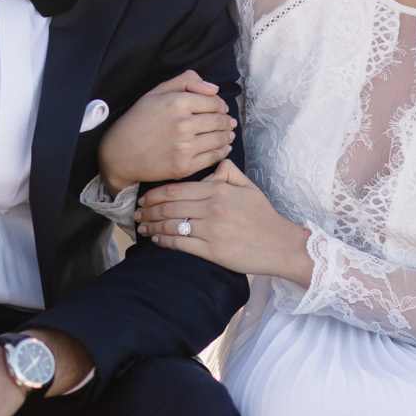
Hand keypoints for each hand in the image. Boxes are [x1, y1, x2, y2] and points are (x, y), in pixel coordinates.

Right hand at [99, 70, 234, 190]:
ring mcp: (184, 147)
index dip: (221, 105)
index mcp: (177, 102)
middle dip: (226, 121)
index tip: (221, 109)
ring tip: (228, 134)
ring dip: (227, 136)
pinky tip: (223, 148)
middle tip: (228, 122)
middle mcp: (182, 124)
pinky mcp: (184, 167)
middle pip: (220, 120)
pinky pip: (214, 157)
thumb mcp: (156, 92)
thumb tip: (214, 88)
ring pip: (220, 139)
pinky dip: (222, 151)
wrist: (119, 154)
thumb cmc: (138, 120)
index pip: (215, 102)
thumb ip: (186, 81)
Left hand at [136, 159, 313, 283]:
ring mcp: (211, 229)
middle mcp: (212, 207)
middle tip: (136, 213)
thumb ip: (229, 172)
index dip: (156, 194)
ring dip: (152, 226)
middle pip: (169, 206)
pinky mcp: (212, 250)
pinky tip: (157, 240)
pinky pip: (180, 244)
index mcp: (219, 189)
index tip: (144, 198)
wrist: (279, 245)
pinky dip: (164, 241)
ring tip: (142, 227)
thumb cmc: (263, 217)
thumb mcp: (249, 187)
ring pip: (171, 225)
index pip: (177, 189)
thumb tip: (213, 165)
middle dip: (148, 210)